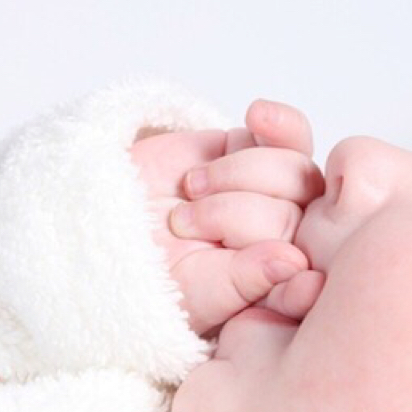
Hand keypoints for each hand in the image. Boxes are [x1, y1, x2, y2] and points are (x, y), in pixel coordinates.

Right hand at [130, 100, 324, 336]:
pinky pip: (288, 134)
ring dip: (242, 175)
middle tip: (184, 224)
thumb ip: (245, 282)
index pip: (308, 279)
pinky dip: (279, 125)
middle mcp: (282, 238)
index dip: (300, 284)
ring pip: (297, 172)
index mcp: (274, 283)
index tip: (302, 286)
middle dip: (238, 217)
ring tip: (192, 188)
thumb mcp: (191, 293)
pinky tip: (258, 117)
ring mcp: (271, 193)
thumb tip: (297, 265)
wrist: (102, 218)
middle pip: (300, 216)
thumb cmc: (148, 271)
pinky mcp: (253, 152)